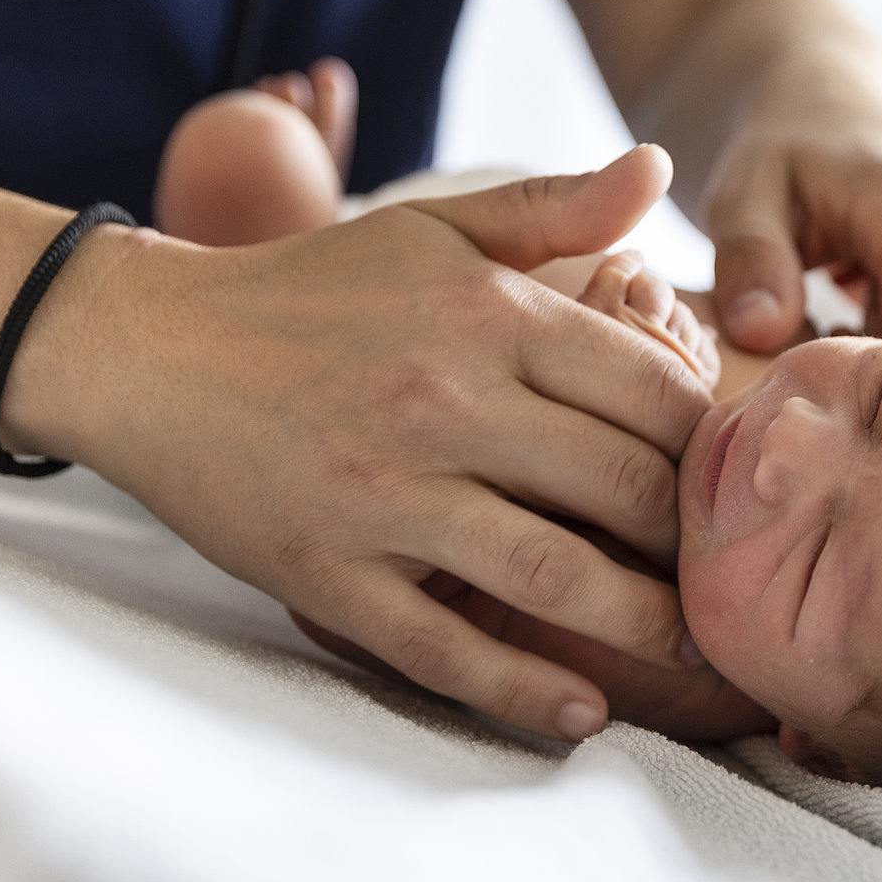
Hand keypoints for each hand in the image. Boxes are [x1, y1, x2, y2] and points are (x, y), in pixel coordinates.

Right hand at [30, 147, 713, 741]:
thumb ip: (555, 206)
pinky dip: (523, 693)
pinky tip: (585, 716)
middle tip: (729, 572)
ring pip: (551, 579)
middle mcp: (446, 403)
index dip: (712, 445)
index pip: (651, 391)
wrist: (150, 348)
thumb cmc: (315, 289)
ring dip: (640, 627)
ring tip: (688, 651)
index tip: (731, 480)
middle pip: (621, 489)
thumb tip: (660, 165)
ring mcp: (384, 497)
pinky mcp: (327, 575)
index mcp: (488, 316)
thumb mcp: (436, 226)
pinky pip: (443, 650)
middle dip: (692, 541)